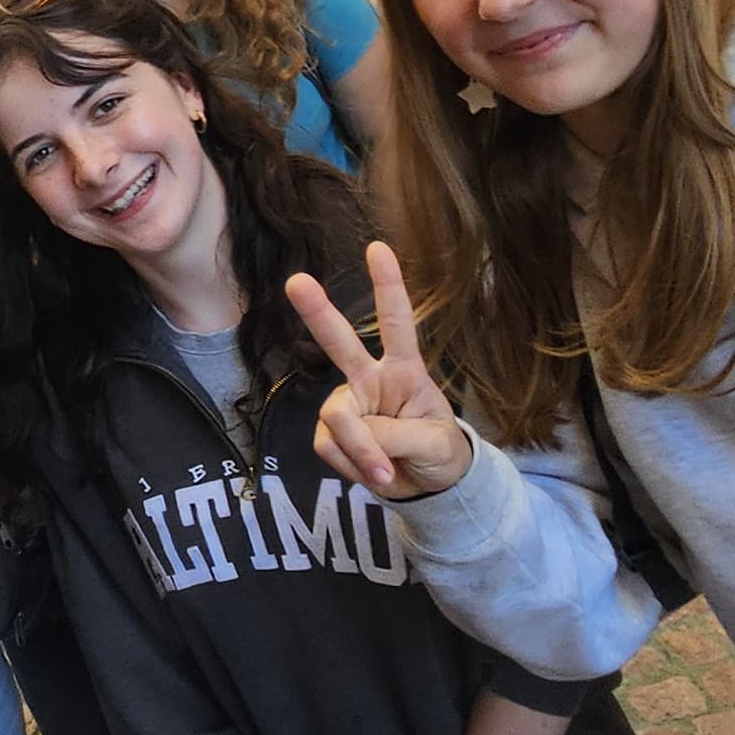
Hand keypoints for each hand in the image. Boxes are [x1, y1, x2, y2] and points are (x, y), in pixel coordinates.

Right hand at [290, 243, 471, 498]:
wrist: (424, 486)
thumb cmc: (438, 453)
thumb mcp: (435, 446)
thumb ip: (398, 436)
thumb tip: (358, 433)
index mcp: (404, 371)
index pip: (397, 324)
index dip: (388, 287)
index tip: (377, 248)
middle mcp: (369, 379)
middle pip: (339, 342)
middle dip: (317, 312)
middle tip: (297, 282)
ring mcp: (347, 404)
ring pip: (337, 419)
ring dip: (360, 452)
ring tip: (385, 472)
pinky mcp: (330, 433)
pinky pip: (329, 448)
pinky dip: (351, 466)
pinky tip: (371, 471)